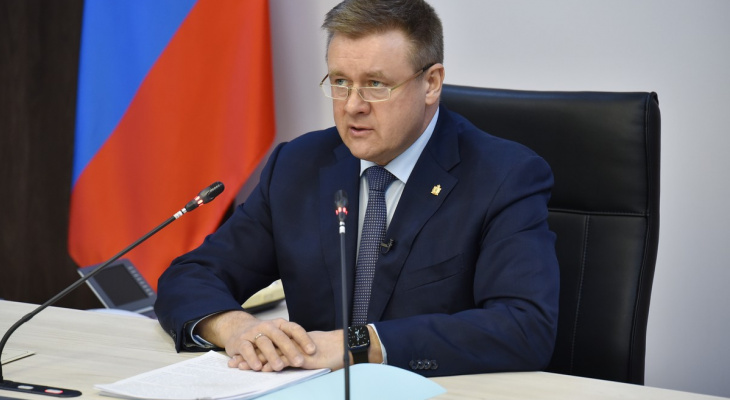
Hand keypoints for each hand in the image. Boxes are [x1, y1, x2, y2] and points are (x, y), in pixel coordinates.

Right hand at [196, 310, 314, 371]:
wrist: (237, 328)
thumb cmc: (264, 335)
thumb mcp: (278, 334)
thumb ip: (291, 341)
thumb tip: (313, 353)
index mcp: (279, 324)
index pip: (294, 329)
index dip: (304, 339)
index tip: (313, 350)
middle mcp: (267, 326)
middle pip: (280, 336)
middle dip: (290, 349)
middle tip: (299, 362)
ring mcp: (253, 333)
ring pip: (264, 343)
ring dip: (272, 355)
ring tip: (279, 367)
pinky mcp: (240, 341)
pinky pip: (246, 349)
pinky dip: (252, 358)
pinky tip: (258, 367)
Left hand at [229, 327, 383, 371]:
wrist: (348, 346)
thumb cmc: (335, 352)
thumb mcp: (314, 356)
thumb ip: (302, 356)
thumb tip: (295, 361)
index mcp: (292, 343)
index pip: (270, 347)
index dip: (255, 352)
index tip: (241, 358)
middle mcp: (291, 344)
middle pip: (265, 349)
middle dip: (249, 356)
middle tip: (233, 363)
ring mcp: (296, 349)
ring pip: (270, 354)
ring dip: (254, 361)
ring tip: (240, 367)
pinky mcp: (303, 356)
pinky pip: (284, 360)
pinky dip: (272, 364)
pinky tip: (261, 369)